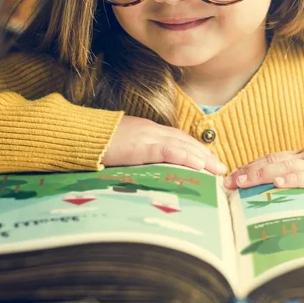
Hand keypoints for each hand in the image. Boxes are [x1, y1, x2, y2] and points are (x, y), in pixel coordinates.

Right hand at [103, 115, 226, 174]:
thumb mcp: (122, 149)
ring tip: (216, 169)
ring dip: (202, 157)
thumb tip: (148, 172)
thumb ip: (137, 156)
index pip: (178, 140)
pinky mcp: (141, 146)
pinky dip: (185, 157)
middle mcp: (152, 131)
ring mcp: (148, 136)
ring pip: (181, 145)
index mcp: (148, 131)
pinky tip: (197, 164)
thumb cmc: (98, 144)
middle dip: (205, 155)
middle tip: (221, 168)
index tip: (209, 161)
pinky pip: (167, 151)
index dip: (195, 150)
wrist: (82, 135)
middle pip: (185, 142)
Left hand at [224, 123, 303, 189]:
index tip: (230, 175)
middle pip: (271, 162)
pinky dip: (293, 179)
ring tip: (241, 182)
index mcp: (303, 157)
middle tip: (226, 183)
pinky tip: (279, 183)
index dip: (249, 166)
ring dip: (260, 175)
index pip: (270, 159)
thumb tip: (284, 180)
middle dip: (247, 172)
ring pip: (284, 168)